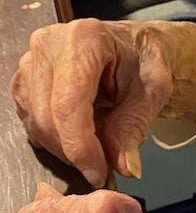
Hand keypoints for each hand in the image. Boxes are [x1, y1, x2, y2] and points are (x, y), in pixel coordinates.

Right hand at [10, 19, 173, 185]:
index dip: (80, 146)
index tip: (98, 173)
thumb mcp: (153, 90)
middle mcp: (49, 44)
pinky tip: (82, 130)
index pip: (69, 103)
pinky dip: (56, 138)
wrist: (136, 45)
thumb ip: (134, 126)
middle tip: (103, 166)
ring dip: (66, 146)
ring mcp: (31, 61)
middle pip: (48, 117)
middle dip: (75, 152)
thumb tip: (122, 165)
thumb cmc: (145, 61)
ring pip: (37, 125)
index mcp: (85, 38)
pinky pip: (32, 123)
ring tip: (99, 140)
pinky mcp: (24, 80)